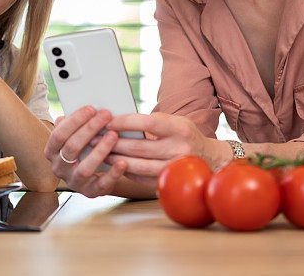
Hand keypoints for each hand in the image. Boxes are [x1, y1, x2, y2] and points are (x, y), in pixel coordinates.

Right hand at [43, 107, 126, 197]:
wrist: (94, 173)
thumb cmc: (85, 147)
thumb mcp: (77, 134)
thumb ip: (78, 123)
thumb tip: (89, 108)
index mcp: (52, 151)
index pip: (59, 134)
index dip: (74, 120)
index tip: (91, 108)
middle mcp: (59, 168)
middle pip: (72, 147)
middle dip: (90, 129)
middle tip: (106, 115)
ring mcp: (74, 181)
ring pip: (84, 167)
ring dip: (100, 150)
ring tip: (113, 135)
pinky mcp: (90, 192)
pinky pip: (101, 184)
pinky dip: (113, 173)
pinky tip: (123, 162)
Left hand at [100, 112, 217, 185]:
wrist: (209, 159)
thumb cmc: (185, 135)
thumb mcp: (176, 122)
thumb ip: (153, 122)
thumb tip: (120, 121)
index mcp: (180, 129)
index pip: (147, 123)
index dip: (125, 122)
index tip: (107, 121)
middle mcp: (180, 149)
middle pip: (139, 147)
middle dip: (113, 142)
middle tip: (93, 138)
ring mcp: (175, 169)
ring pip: (138, 165)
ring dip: (115, 159)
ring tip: (99, 153)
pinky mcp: (168, 182)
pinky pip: (141, 178)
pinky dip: (125, 171)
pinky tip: (113, 164)